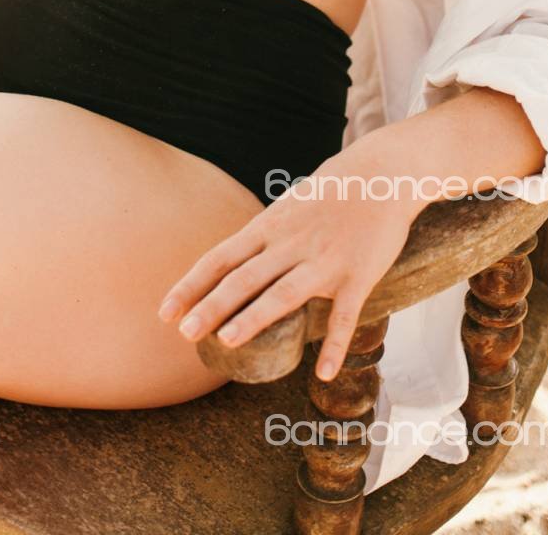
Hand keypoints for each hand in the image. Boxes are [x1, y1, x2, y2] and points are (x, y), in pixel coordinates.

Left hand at [156, 163, 417, 382]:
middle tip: (184, 333)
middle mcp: (290, 243)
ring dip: (255, 318)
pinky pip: (344, 316)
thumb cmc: (330, 193)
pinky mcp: (357, 275)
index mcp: (269, 227)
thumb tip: (232, 264)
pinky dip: (334, 345)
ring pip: (284, 293)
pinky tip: (322, 373)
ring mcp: (324, 260)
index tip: (165, 311)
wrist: (382, 173)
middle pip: (244, 277)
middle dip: (212, 306)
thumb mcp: (287, 207)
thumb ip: (262, 237)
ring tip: (229, 342)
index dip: (191, 285)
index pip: (220, 258)